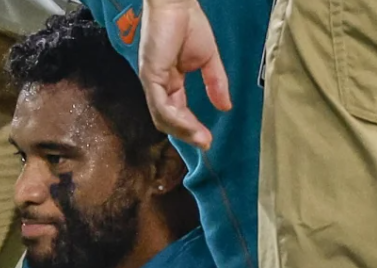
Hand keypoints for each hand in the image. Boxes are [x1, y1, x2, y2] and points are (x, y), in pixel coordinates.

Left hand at [138, 0, 230, 149]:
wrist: (177, 3)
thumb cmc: (189, 24)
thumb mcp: (208, 60)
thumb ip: (216, 83)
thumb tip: (226, 107)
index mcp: (169, 82)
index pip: (177, 112)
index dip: (191, 127)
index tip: (208, 139)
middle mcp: (157, 86)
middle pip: (168, 120)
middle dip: (187, 134)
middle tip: (206, 144)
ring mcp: (151, 82)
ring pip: (162, 117)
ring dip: (182, 131)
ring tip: (201, 139)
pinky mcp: (150, 75)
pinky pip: (160, 105)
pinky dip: (176, 118)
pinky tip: (190, 126)